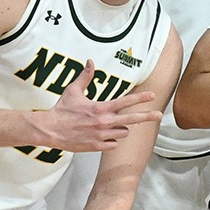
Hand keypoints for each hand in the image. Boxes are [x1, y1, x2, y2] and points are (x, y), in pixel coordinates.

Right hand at [37, 62, 161, 150]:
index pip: (125, 102)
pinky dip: (111, 140)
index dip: (140, 98)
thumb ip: (85, 77)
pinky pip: (114, 144)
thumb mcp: (73, 91)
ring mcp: (102, 136)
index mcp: (100, 108)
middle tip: (159, 115)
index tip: (152, 96)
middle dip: (147, 117)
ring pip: (123, 133)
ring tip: (109, 125)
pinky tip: (103, 136)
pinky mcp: (97, 146)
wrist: (50, 130)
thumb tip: (90, 62)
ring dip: (121, 129)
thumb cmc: (62, 110)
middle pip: (132, 120)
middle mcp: (104, 122)